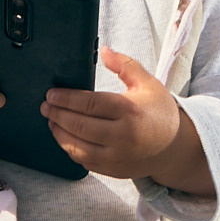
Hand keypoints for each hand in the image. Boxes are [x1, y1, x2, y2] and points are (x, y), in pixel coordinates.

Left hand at [44, 48, 214, 194]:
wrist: (173, 148)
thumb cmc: (159, 113)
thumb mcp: (148, 84)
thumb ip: (125, 65)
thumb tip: (104, 50)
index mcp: (130, 112)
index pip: (90, 104)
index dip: (67, 99)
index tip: (52, 94)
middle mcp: (123, 137)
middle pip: (80, 125)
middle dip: (58, 114)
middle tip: (46, 105)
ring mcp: (117, 156)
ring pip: (77, 146)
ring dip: (59, 132)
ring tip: (51, 119)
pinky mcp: (112, 170)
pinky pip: (83, 161)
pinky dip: (69, 148)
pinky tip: (63, 136)